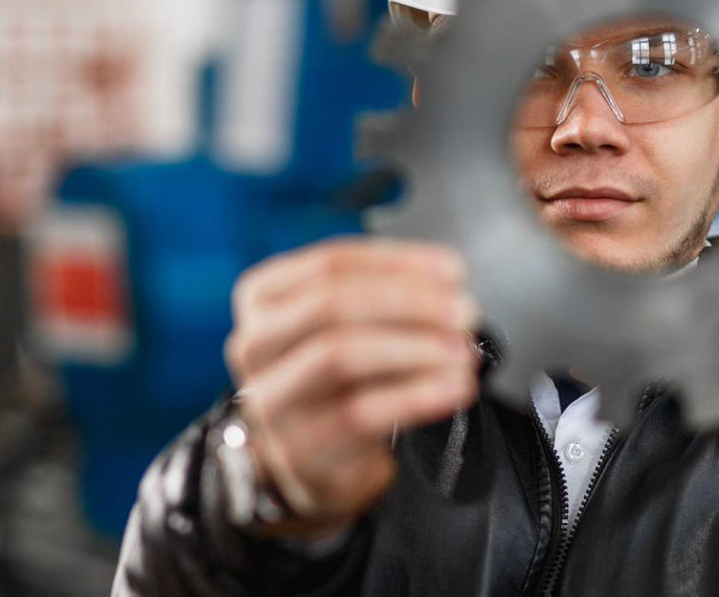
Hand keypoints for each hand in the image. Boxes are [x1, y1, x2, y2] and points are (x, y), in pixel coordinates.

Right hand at [224, 238, 480, 535]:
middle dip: (409, 302)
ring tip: (463, 352)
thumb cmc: (333, 377)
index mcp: (262, 296)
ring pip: (341, 354)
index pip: (330, 263)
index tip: (453, 272)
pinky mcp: (302, 447)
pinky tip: (455, 387)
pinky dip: (420, 395)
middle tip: (464, 312)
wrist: (309, 455)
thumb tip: (448, 277)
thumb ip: (384, 291)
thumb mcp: (343, 324)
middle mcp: (255, 343)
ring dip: (415, 347)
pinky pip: (364, 412)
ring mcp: (271, 399)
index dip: (398, 262)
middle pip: (330, 304)